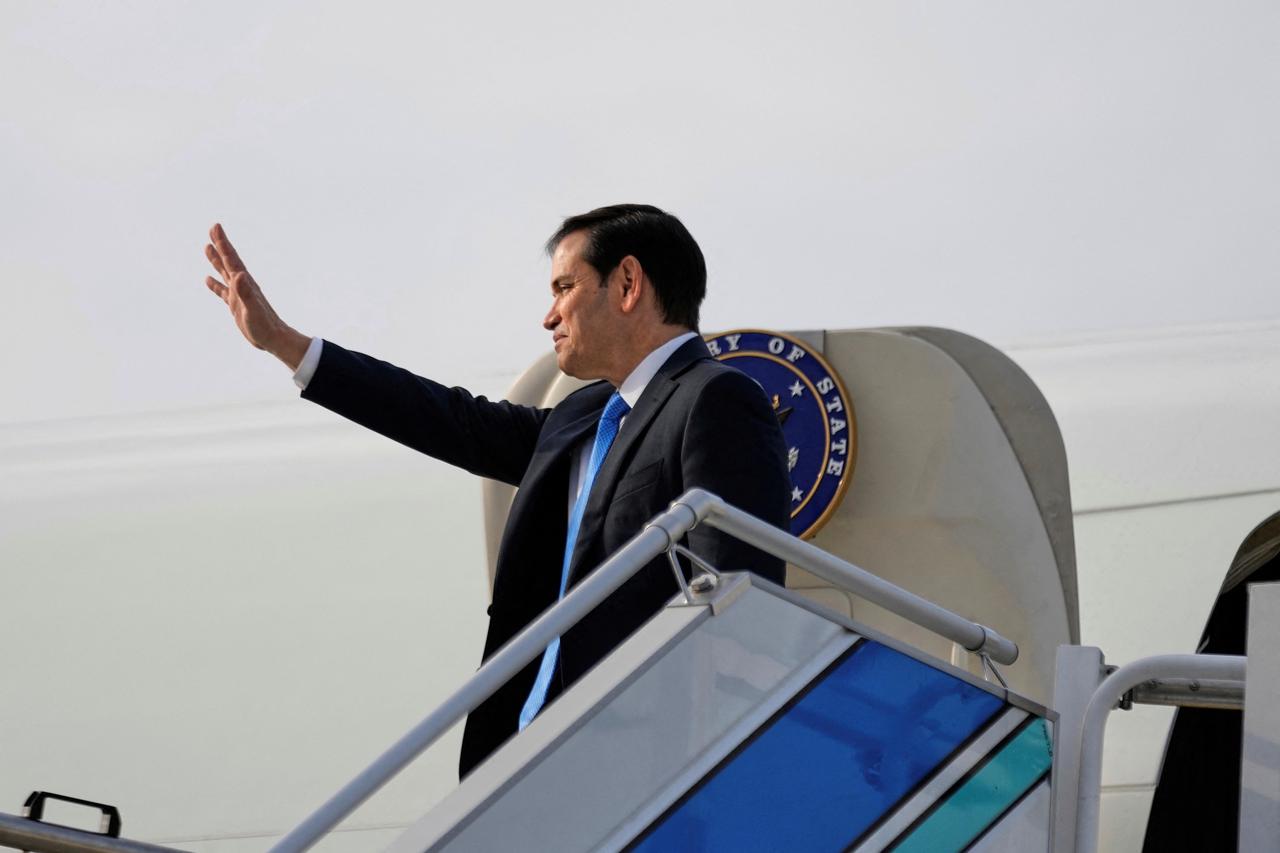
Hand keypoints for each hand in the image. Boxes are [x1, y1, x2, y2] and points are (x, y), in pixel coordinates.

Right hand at [204, 223, 308, 369]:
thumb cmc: (264, 325)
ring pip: (224, 272)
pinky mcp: (236, 305)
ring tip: (207, 247)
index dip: (223, 243)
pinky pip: (222, 291)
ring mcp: (238, 294)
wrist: (273, 338)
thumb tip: (239, 275)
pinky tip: (207, 279)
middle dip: (221, 245)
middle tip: (213, 228)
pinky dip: (215, 284)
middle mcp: (242, 285)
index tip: (216, 227)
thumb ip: (246, 293)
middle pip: (228, 261)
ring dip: (216, 260)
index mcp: (245, 283)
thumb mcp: (253, 309)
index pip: (232, 259)